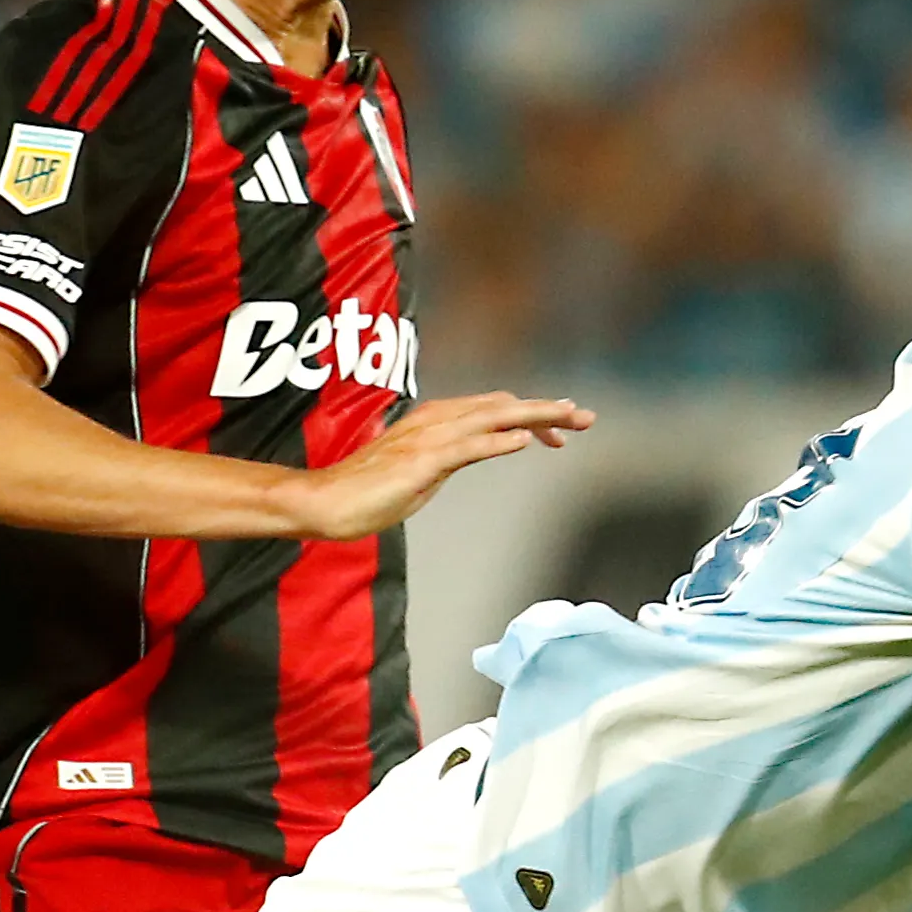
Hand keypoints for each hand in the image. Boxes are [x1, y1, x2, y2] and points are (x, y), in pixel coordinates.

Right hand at [290, 392, 592, 539]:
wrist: (326, 503)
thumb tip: (470, 456)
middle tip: (585, 416)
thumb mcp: (421, 474)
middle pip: (502, 407)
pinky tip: (524, 440)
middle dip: (547, 411)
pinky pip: (467, 447)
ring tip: (569, 419)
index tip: (560, 430)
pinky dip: (498, 441)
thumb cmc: (366, 493)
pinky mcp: (421, 462)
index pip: (494, 411)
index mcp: (436, 422)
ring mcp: (429, 440)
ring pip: (492, 418)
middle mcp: (436, 422)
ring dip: (535, 418)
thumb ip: (448, 459)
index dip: (531, 416)